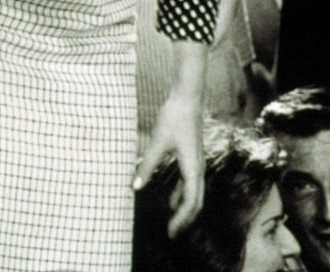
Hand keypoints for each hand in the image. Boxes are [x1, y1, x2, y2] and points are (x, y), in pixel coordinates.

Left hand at [133, 90, 204, 237]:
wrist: (187, 98)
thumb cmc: (174, 118)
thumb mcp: (158, 142)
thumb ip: (147, 165)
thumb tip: (134, 187)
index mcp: (192, 168)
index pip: (191, 203)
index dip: (181, 220)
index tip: (170, 232)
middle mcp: (198, 168)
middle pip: (196, 202)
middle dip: (185, 220)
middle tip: (172, 234)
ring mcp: (196, 162)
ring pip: (194, 193)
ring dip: (184, 208)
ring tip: (173, 221)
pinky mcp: (192, 156)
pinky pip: (190, 182)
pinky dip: (182, 193)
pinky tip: (172, 197)